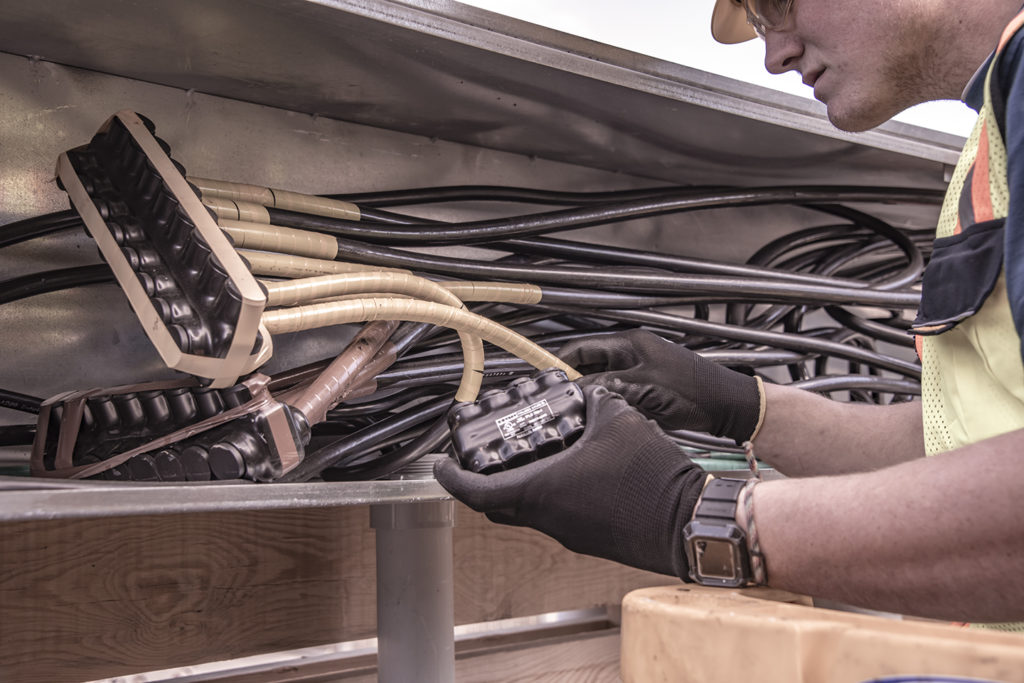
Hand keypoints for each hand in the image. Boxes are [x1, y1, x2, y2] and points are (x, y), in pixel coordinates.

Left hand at [434, 385, 705, 578]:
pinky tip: (570, 470)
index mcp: (542, 490)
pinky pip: (553, 516)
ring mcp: (568, 532)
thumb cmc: (651, 477)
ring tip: (527, 455)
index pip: (475, 491)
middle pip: (495, 505)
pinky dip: (547, 494)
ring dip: (517, 486)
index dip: (451, 476)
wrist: (687, 520)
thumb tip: (587, 393)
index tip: (441, 462)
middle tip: (481, 456)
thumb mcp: (619, 421)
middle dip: (480, 480)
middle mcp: (548, 518)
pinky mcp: (588, 538)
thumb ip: (594, 401)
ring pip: (525, 511)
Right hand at [558, 329, 763, 442]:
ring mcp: (640, 371)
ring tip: (583, 411)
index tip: (547, 380)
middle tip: (563, 402)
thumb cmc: (693, 390)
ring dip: (594, 395)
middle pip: (590, 365)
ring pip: (603, 382)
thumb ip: (606, 386)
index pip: (582, 347)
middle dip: (576, 383)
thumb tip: (576, 390)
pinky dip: (610, 404)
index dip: (561, 363)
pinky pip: (618, 394)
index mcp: (629, 343)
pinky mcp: (647, 388)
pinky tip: (606, 417)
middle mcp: (632, 353)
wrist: (726, 405)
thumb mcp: (642, 388)